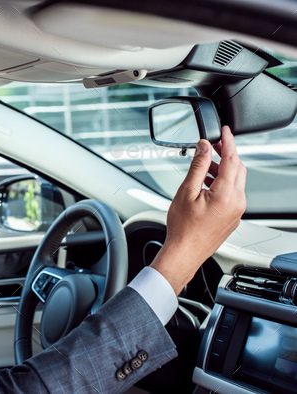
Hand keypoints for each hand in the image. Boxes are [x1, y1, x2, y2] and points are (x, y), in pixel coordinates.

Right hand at [151, 126, 246, 293]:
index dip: (228, 142)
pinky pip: (233, 194)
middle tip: (212, 147)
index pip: (233, 159)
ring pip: (236, 181)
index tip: (225, 131)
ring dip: (223, 170)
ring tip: (204, 168)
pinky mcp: (233, 217)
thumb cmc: (182, 228)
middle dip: (226, 155)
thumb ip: (198, 166)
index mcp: (226, 194)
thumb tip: (204, 147)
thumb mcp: (186, 192)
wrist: (185, 252)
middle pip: (238, 169)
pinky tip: (206, 185)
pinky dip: (223, 184)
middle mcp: (237, 202)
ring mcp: (237, 211)